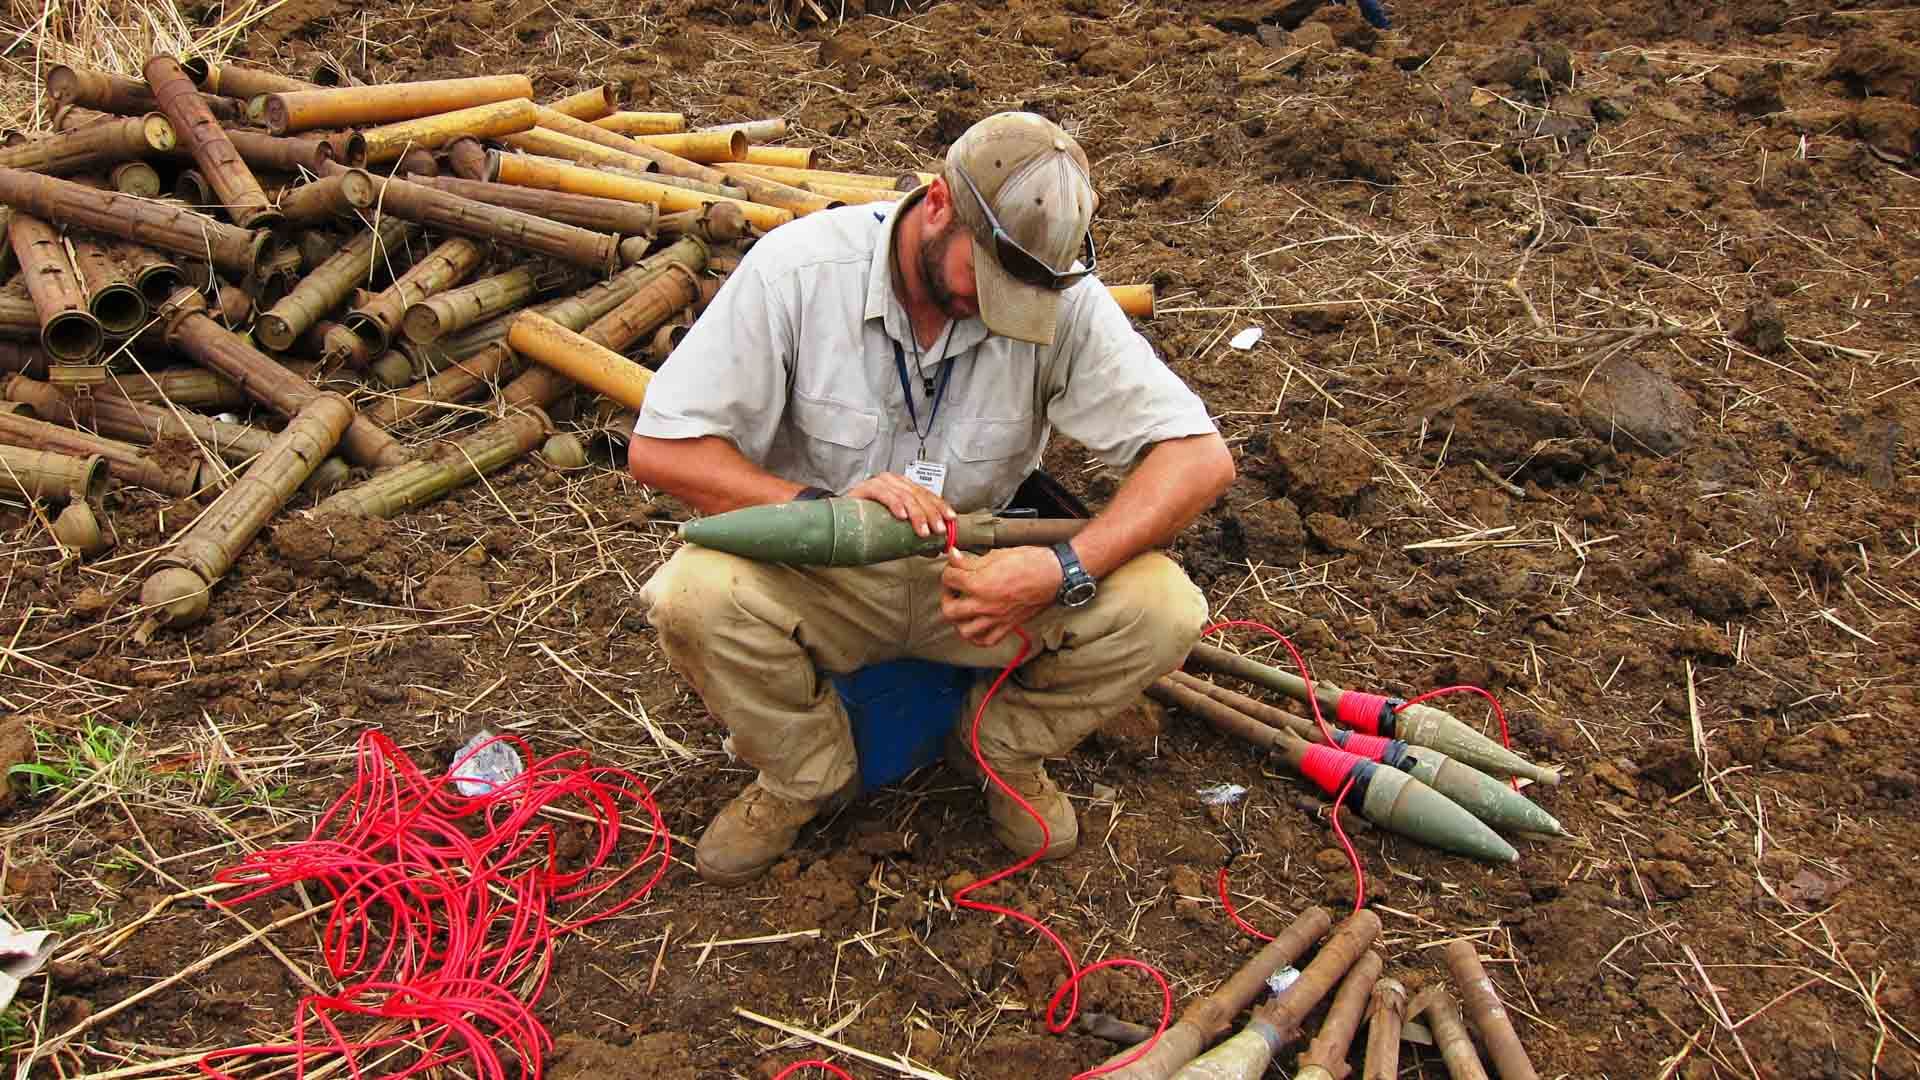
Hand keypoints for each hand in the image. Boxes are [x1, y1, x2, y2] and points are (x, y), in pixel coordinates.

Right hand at [845, 472, 954, 537]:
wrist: (841, 519)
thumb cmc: (870, 522)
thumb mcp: (897, 528)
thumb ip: (915, 534)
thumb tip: (936, 549)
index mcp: (904, 487)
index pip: (927, 494)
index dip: (940, 506)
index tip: (951, 519)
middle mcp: (894, 481)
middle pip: (919, 495)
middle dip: (931, 514)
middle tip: (938, 531)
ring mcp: (880, 483)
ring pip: (905, 495)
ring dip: (916, 514)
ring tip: (922, 530)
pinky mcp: (866, 488)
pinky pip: (883, 494)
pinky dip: (894, 504)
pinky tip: (901, 516)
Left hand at [940, 546, 1061, 647]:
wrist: (1054, 574)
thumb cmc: (1029, 562)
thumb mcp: (996, 555)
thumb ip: (970, 561)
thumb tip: (953, 557)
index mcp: (979, 584)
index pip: (949, 578)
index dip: (949, 569)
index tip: (954, 567)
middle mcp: (984, 605)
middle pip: (949, 610)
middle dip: (947, 598)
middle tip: (953, 589)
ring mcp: (996, 618)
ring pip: (964, 630)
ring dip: (959, 620)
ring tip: (962, 609)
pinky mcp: (1008, 626)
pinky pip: (986, 640)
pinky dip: (977, 637)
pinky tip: (976, 627)